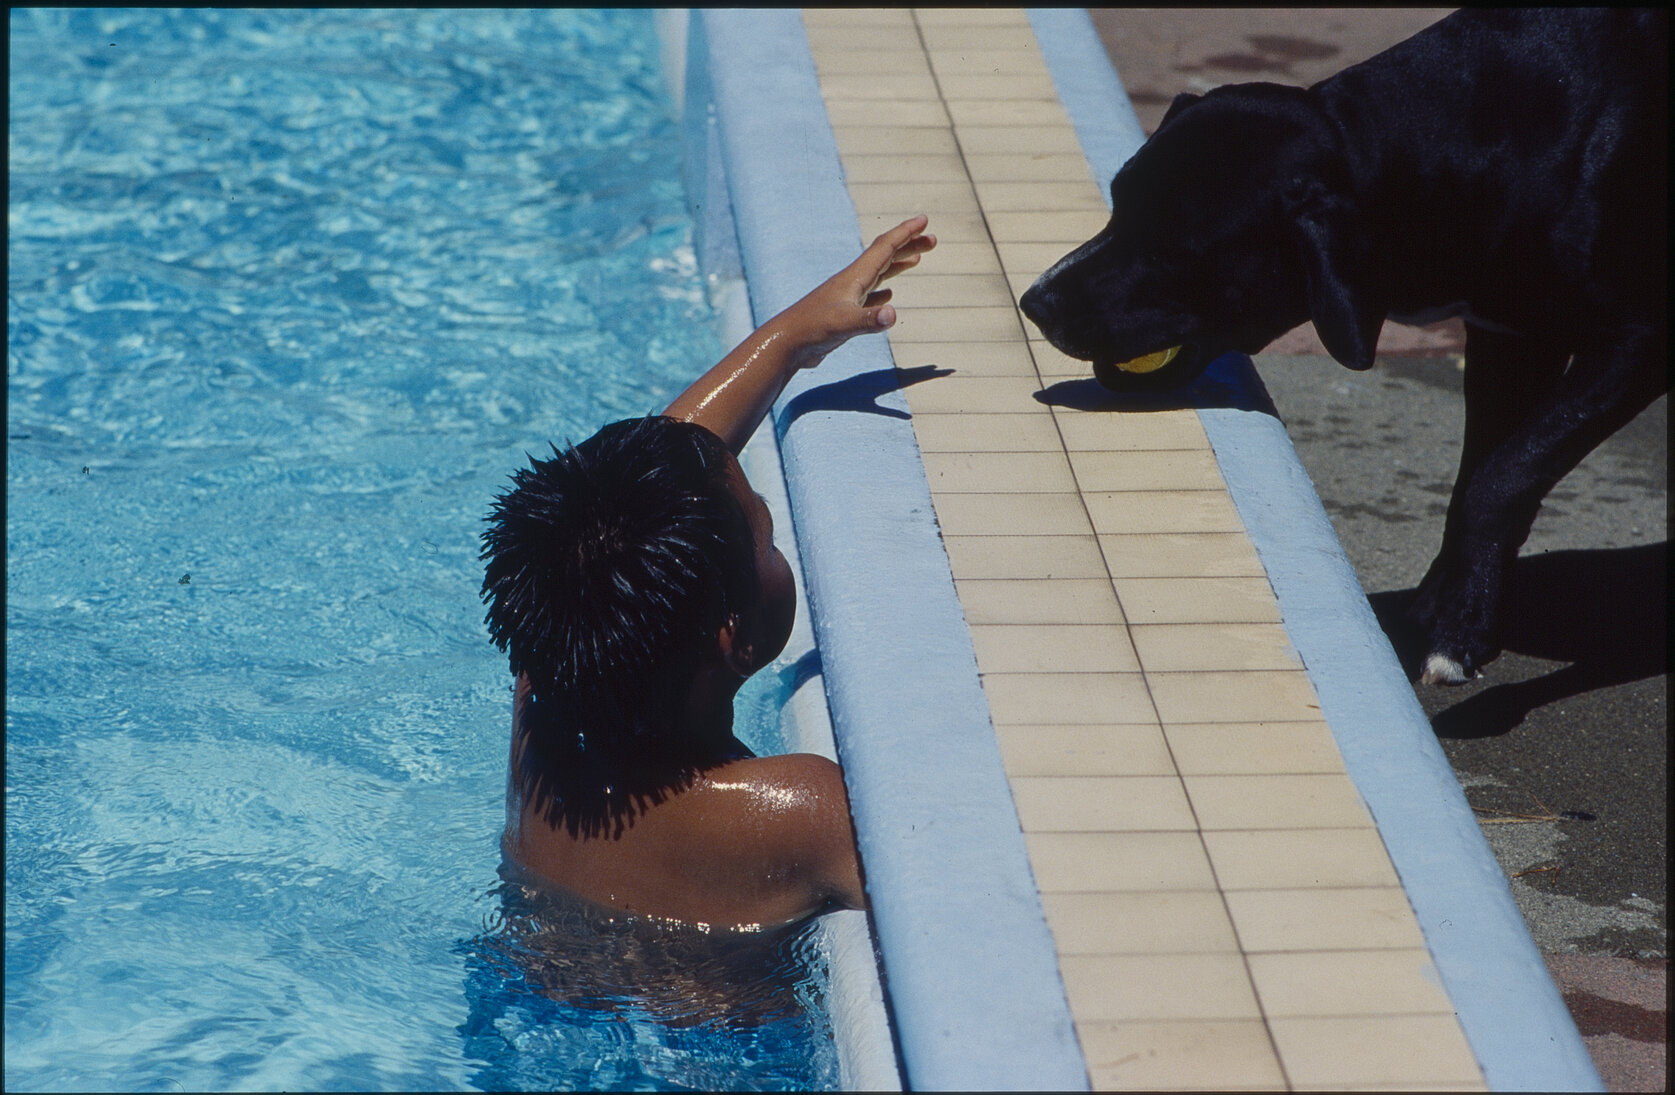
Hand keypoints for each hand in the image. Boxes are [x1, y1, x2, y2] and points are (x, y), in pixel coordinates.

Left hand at [664, 216, 933, 452]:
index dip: (906, 233)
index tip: (925, 221)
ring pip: (878, 274)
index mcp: (855, 277)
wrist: (786, 344)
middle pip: (885, 256)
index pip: (885, 248)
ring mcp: (847, 297)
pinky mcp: (843, 313)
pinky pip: (869, 296)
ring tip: (917, 258)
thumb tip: (892, 315)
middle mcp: (852, 282)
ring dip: (898, 264)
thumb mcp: (844, 324)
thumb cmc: (812, 330)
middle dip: (908, 245)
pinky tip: (887, 296)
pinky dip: (882, 291)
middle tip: (933, 240)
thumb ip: (869, 320)